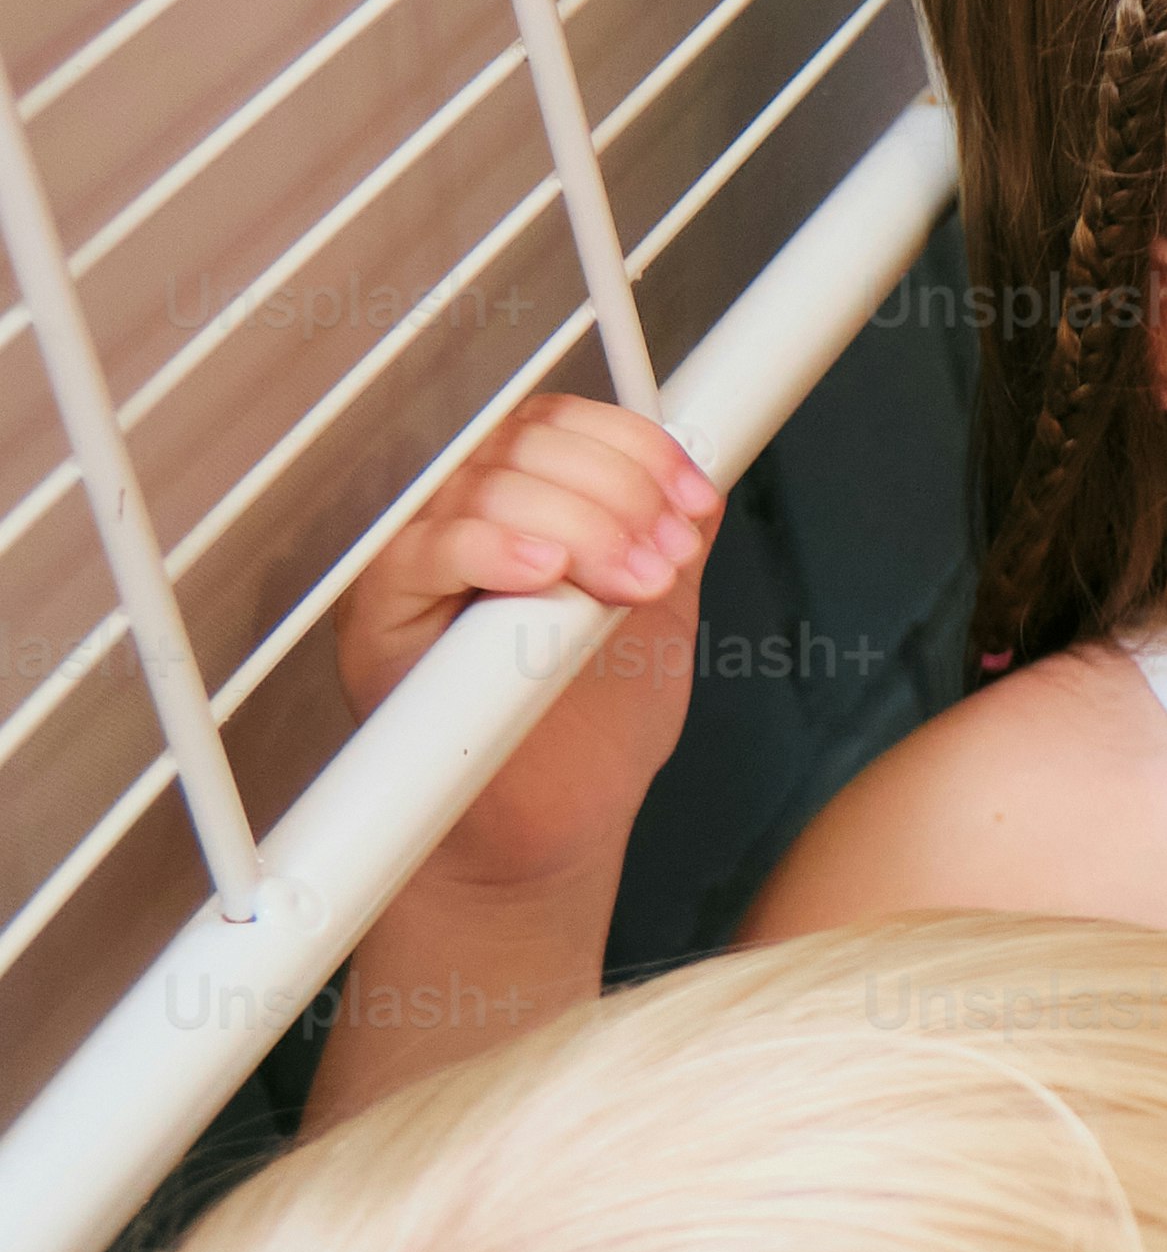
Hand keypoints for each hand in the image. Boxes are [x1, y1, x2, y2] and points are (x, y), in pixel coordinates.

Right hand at [341, 393, 720, 906]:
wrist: (551, 827)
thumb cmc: (592, 724)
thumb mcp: (656, 607)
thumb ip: (669, 533)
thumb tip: (702, 467)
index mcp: (520, 504)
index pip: (557, 423)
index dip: (634, 445)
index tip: (695, 500)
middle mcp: (456, 520)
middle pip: (523, 444)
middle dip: (619, 490)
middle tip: (667, 556)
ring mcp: (413, 567)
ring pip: (481, 487)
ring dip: (581, 524)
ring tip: (636, 586)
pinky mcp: (379, 621)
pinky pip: (419, 554)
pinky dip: (488, 548)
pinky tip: (545, 573)